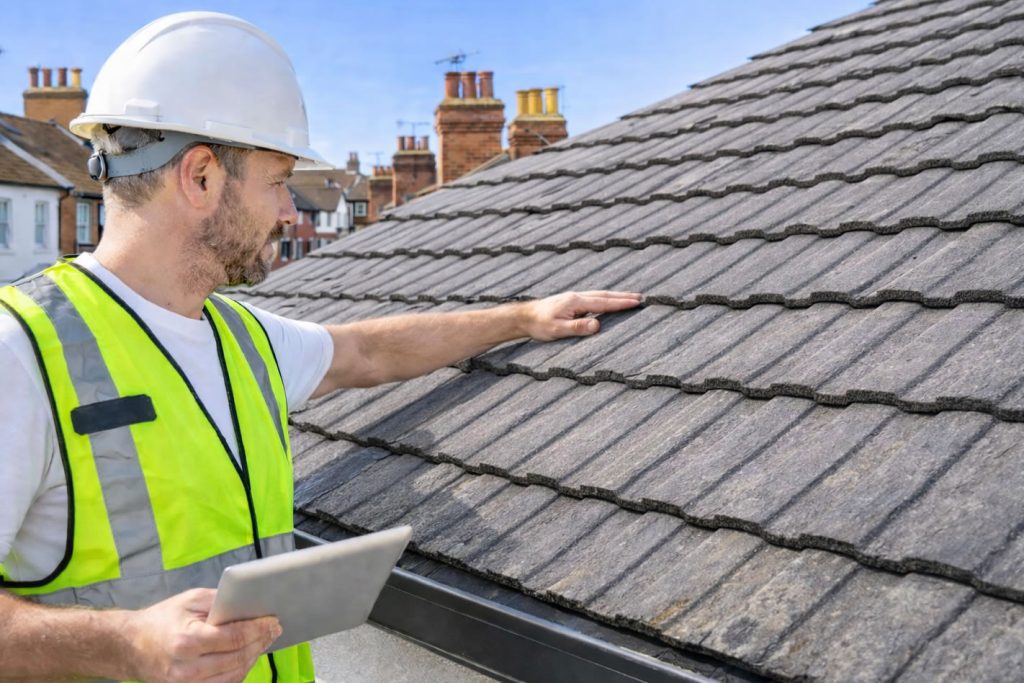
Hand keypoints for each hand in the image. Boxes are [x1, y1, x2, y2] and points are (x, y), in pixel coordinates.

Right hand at [125, 588, 280, 682]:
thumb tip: (250, 605)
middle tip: (275, 630)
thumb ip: (220, 602)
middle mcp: (187, 669)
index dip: (258, 629)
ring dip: (253, 658)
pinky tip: (247, 656)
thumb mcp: (190, 600)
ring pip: (234, 676)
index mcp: (187, 641)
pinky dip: (239, 671)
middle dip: (260, 642)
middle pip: (238, 658)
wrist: (130, 647)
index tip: (273, 621)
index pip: (234, 637)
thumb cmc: (162, 619)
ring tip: (264, 642)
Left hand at [522, 290, 641, 341]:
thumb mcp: (557, 330)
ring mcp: (574, 298)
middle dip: (623, 296)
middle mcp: (576, 297)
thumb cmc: (539, 325)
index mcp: (575, 302)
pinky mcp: (571, 302)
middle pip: (604, 295)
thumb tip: (598, 325)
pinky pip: (593, 298)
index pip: (603, 303)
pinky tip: (608, 302)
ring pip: (599, 295)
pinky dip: (605, 298)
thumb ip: (578, 328)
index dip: (621, 303)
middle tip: (640, 297)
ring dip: (615, 296)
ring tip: (629, 297)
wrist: (524, 317)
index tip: (636, 302)